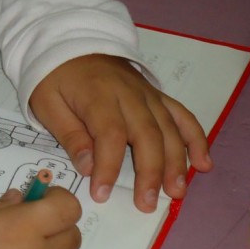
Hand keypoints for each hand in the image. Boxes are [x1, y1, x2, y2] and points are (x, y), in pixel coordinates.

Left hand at [29, 54, 211, 211]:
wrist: (70, 44)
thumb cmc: (53, 77)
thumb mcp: (46, 103)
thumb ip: (69, 134)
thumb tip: (88, 167)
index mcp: (97, 96)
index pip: (109, 134)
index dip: (108, 166)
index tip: (101, 193)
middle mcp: (129, 95)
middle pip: (146, 134)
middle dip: (149, 172)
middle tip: (146, 204)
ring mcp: (146, 94)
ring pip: (168, 129)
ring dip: (176, 162)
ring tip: (176, 192)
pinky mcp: (156, 95)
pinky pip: (182, 115)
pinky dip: (196, 139)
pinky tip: (204, 163)